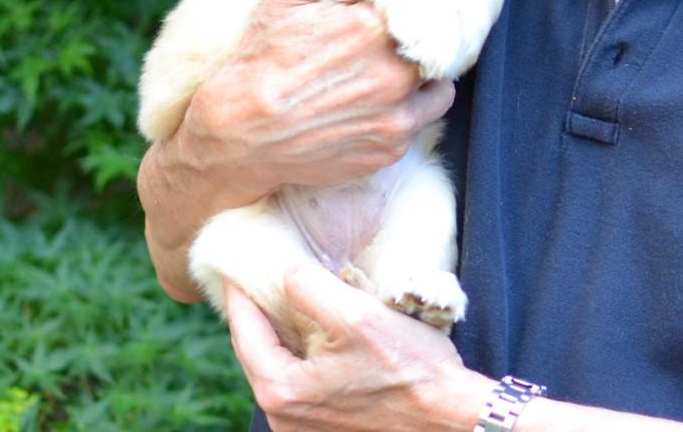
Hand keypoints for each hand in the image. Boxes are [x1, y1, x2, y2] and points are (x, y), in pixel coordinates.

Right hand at [137, 0, 455, 300]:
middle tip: (388, 35)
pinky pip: (421, 119)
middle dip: (421, 33)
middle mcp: (394, 73)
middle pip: (441, 40)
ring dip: (423, 73)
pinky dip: (407, 108)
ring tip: (386, 68)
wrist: (239, 134)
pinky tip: (373, 100)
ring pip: (440, 84)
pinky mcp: (392, 148)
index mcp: (374, 26)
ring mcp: (396, 116)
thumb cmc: (262, 57)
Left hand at [225, 264, 494, 431]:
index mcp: (281, 389)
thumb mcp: (354, 313)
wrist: (450, 416)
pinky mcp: (326, 426)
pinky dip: (301, 351)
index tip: (232, 265)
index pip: (243, 330)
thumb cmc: (407, 367)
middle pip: (256, 351)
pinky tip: (315, 328)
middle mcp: (284, 417)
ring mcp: (304, 427)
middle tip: (255, 277)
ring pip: (278, 365)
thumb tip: (284, 272)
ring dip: (281, 331)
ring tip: (285, 296)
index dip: (238, 293)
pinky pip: (299, 380)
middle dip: (257, 312)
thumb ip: (308, 286)